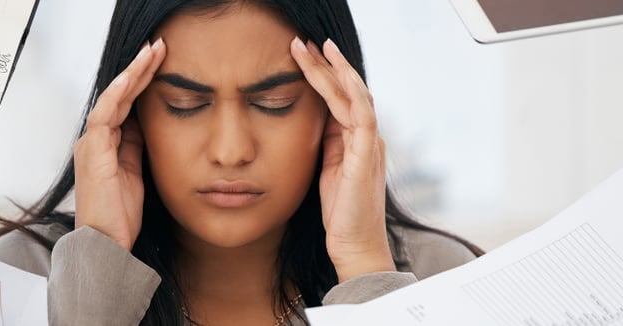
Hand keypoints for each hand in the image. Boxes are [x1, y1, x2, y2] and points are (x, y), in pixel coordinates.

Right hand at [73, 39, 166, 250]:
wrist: (106, 242)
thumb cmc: (119, 214)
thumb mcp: (136, 172)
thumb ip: (136, 147)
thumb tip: (146, 124)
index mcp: (107, 144)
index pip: (126, 104)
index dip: (142, 82)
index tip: (160, 63)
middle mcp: (96, 140)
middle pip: (119, 95)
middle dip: (139, 69)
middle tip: (158, 47)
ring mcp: (92, 144)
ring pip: (112, 98)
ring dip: (132, 73)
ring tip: (150, 53)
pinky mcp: (93, 152)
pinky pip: (104, 115)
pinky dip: (117, 94)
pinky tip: (131, 77)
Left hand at [290, 37, 394, 281]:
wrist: (355, 245)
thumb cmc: (340, 213)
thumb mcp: (328, 170)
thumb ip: (327, 144)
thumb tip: (316, 119)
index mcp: (357, 141)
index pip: (342, 99)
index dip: (324, 76)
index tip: (303, 56)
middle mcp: (368, 137)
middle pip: (348, 91)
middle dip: (326, 65)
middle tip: (304, 42)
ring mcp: (370, 144)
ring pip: (355, 95)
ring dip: (334, 70)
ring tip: (316, 47)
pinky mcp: (367, 155)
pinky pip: (361, 115)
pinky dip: (350, 92)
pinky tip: (337, 73)